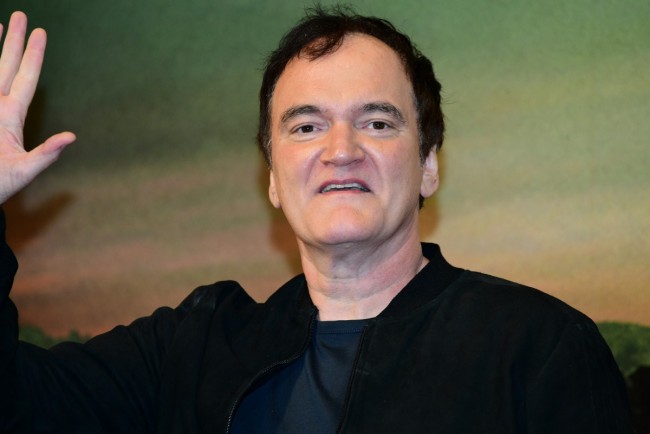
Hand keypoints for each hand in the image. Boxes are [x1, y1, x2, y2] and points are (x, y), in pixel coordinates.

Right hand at [0, 11, 74, 204]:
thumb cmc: (0, 186)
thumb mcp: (24, 171)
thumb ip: (46, 154)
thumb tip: (71, 137)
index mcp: (12, 117)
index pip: (26, 78)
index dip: (34, 56)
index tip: (41, 33)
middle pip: (5, 65)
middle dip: (13, 41)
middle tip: (21, 16)